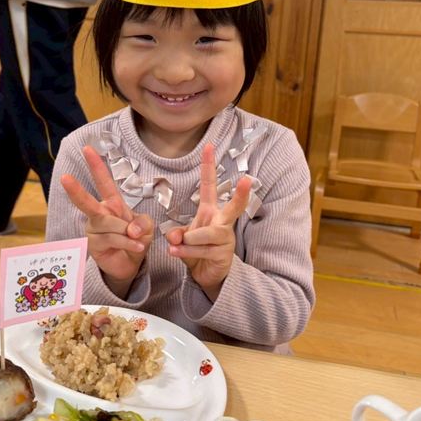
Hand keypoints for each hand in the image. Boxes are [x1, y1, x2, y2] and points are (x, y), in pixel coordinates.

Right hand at [61, 146, 153, 292]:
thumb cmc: (136, 240)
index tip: (87, 148)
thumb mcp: (146, 227)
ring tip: (137, 240)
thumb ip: (143, 223)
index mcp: (112, 204)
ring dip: (127, 232)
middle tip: (64, 178)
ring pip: (110, 225)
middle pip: (87, 201)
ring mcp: (94, 230)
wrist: (130, 264)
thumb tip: (131, 229)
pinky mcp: (94, 245)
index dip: (96, 165)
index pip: (104, 182)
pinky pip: (113, 239)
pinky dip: (128, 243)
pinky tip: (137, 248)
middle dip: (75, 190)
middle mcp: (99, 214)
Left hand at [166, 143, 251, 299]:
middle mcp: (221, 222)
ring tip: (175, 247)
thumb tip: (174, 236)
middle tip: (247, 180)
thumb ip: (177, 234)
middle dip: (241, 194)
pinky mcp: (224, 254)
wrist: (206, 274)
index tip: (209, 146)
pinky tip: (176, 253)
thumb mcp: (182, 237)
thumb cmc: (196, 249)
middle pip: (234, 207)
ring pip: (205, 234)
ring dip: (187, 242)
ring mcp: (225, 238)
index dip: (208, 165)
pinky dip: (186, 252)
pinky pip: (202, 250)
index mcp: (210, 211)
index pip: (209, 185)